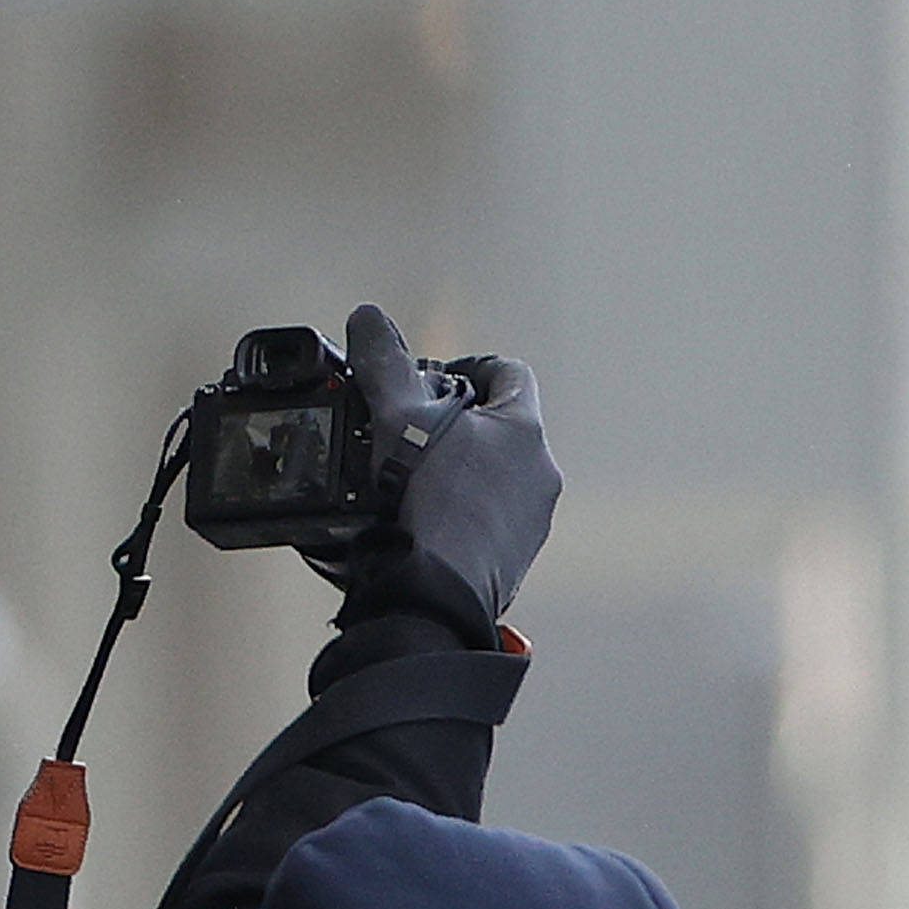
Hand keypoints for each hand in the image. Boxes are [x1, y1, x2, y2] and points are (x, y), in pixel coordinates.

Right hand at [328, 303, 558, 642]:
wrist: (439, 590)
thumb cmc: (427, 499)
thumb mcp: (397, 417)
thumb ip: (383, 362)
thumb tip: (368, 318)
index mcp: (524, 430)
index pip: (510, 372)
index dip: (471, 364)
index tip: (435, 377)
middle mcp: (541, 472)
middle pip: (503, 423)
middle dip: (459, 418)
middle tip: (414, 425)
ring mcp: (534, 518)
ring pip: (499, 472)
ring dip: (462, 464)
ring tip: (413, 473)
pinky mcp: (518, 555)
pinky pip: (493, 515)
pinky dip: (464, 506)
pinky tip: (426, 515)